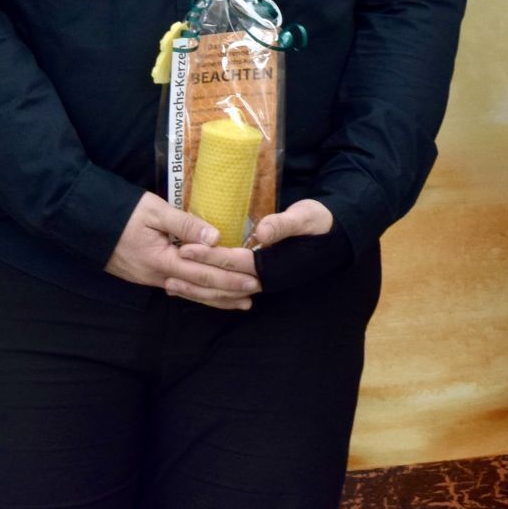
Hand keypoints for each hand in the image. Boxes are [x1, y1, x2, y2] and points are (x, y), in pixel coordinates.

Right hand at [104, 191, 258, 308]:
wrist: (86, 221)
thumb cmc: (123, 212)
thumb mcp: (154, 211)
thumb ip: (184, 224)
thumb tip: (214, 237)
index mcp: (161, 260)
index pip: (203, 272)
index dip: (229, 277)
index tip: (253, 278)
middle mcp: (157, 275)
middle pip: (199, 288)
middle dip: (228, 292)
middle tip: (255, 293)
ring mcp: (150, 279)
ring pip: (189, 293)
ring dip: (216, 298)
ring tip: (240, 303)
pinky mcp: (146, 276)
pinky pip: (178, 289)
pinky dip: (196, 294)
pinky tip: (209, 297)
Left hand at [173, 198, 334, 306]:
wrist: (339, 238)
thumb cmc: (323, 223)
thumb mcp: (306, 217)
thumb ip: (284, 224)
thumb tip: (261, 231)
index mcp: (275, 264)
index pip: (234, 262)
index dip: (209, 256)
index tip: (185, 248)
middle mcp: (267, 278)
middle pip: (224, 282)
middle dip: (196, 277)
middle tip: (168, 271)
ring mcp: (264, 281)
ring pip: (225, 291)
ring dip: (198, 289)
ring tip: (171, 284)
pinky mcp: (262, 278)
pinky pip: (231, 288)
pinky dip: (210, 290)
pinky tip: (193, 286)